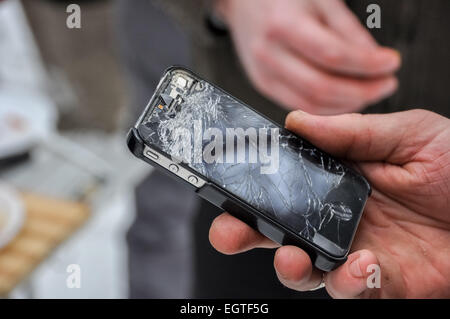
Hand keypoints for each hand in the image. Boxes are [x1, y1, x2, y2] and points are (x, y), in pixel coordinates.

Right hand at [208, 109, 449, 297]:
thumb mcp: (408, 135)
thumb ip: (351, 133)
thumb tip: (297, 121)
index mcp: (341, 181)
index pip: (288, 186)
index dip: (257, 189)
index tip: (231, 186)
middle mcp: (342, 219)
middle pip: (282, 232)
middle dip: (248, 234)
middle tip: (228, 232)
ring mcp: (360, 252)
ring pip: (308, 270)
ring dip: (290, 267)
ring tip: (291, 256)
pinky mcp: (385, 282)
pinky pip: (353, 290)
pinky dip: (348, 281)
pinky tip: (359, 264)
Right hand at [215, 0, 400, 113]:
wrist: (244, 4)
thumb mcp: (320, 0)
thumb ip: (348, 32)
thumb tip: (376, 63)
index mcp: (283, 24)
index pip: (333, 55)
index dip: (367, 65)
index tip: (391, 64)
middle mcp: (269, 54)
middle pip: (321, 88)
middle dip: (362, 91)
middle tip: (386, 84)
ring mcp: (264, 74)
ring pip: (311, 104)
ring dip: (347, 104)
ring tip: (369, 92)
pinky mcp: (264, 86)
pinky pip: (300, 106)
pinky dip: (327, 108)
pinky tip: (344, 99)